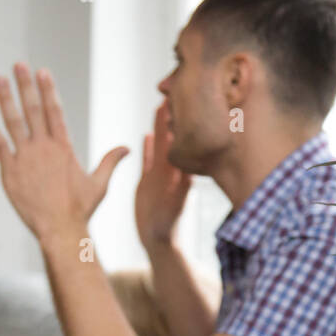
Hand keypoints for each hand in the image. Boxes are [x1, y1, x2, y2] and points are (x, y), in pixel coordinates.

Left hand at [0, 62, 129, 247]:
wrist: (60, 229)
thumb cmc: (81, 210)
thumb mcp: (99, 184)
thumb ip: (110, 161)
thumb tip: (127, 148)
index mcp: (64, 148)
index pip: (55, 111)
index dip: (48, 90)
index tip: (42, 72)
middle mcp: (43, 148)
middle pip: (33, 109)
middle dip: (26, 85)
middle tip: (19, 65)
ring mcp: (25, 158)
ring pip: (13, 121)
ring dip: (6, 98)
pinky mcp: (10, 171)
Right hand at [135, 100, 192, 252]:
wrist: (158, 240)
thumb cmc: (169, 227)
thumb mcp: (176, 208)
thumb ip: (182, 191)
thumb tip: (190, 175)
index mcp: (177, 174)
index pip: (179, 144)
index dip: (179, 125)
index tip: (180, 104)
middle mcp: (169, 172)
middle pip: (170, 139)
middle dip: (171, 118)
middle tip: (172, 94)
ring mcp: (159, 175)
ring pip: (159, 145)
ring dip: (160, 127)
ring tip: (161, 106)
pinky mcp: (148, 182)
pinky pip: (148, 159)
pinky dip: (147, 147)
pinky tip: (145, 134)